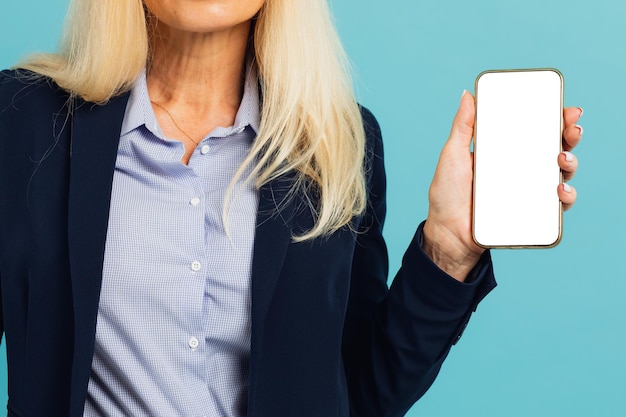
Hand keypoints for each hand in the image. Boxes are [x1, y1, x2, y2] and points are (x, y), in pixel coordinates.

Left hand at [422, 91, 582, 280]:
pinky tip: (559, 190)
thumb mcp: (453, 154)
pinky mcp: (531, 213)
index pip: (534, 130)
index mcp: (504, 152)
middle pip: (553, 148)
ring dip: (571, 162)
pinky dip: (565, 196)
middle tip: (571, 129)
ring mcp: (527, 191)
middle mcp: (519, 169)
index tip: (564, 109)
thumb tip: (467, 94)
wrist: (448, 233)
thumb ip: (462, 126)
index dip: (553, 118)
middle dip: (569, 135)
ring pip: (561, 173)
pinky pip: (556, 205)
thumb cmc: (447, 195)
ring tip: (562, 158)